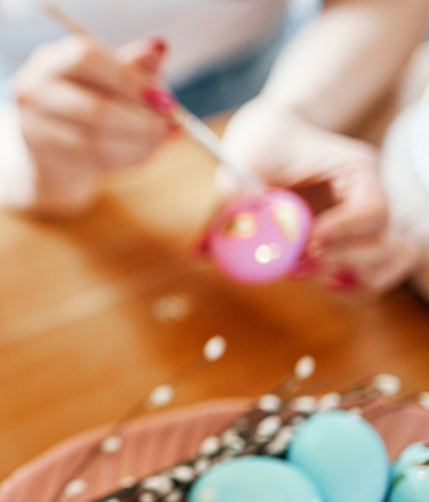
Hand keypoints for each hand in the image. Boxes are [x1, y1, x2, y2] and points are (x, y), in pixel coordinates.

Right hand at [11, 35, 172, 216]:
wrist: (57, 143)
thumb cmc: (92, 100)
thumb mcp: (114, 77)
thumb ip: (136, 65)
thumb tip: (158, 49)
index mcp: (52, 59)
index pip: (87, 60)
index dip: (127, 79)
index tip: (162, 98)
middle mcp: (33, 89)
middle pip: (91, 108)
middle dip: (138, 121)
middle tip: (167, 126)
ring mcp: (32, 126)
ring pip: (92, 141)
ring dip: (135, 144)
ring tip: (159, 141)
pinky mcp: (40, 158)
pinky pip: (90, 162)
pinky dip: (123, 158)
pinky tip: (141, 153)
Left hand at [221, 101, 419, 295]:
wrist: (269, 135)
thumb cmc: (261, 141)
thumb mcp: (244, 162)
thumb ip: (228, 203)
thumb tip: (201, 253)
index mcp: (356, 171)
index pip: (371, 209)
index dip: (342, 232)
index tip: (307, 244)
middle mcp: (366, 199)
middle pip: (379, 242)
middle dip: (339, 260)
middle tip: (293, 266)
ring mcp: (360, 225)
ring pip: (382, 262)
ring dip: (348, 277)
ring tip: (299, 274)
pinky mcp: (347, 244)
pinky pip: (365, 274)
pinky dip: (348, 285)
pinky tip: (313, 280)